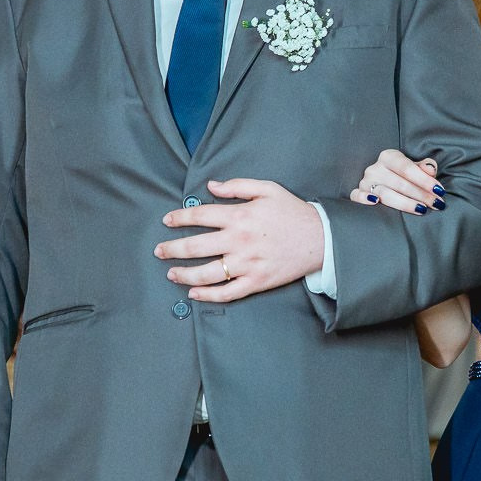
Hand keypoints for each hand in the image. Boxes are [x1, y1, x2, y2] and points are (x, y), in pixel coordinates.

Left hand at [156, 179, 325, 303]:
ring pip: (206, 273)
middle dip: (172, 249)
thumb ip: (237, 186)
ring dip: (184, 274)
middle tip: (159, 251)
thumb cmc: (292, 212)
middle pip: (195, 247)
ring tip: (171, 274)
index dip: (179, 218)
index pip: (200, 216)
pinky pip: (227, 293)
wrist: (321, 238)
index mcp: (240, 216)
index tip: (167, 221)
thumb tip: (211, 186)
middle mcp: (239, 241)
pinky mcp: (256, 282)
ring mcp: (247, 264)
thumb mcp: (268, 189)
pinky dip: (208, 295)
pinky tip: (193, 293)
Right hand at [348, 149, 443, 214]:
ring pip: (385, 194)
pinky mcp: (358, 193)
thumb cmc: (404, 176)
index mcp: (389, 157)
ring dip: (405, 203)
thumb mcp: (415, 168)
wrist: (387, 181)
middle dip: (421, 195)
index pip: (407, 168)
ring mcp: (366, 181)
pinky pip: (356, 196)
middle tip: (436, 204)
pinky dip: (363, 199)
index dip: (424, 180)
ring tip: (422, 210)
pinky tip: (375, 202)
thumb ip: (425, 167)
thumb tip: (431, 169)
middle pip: (399, 183)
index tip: (439, 190)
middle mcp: (375, 168)